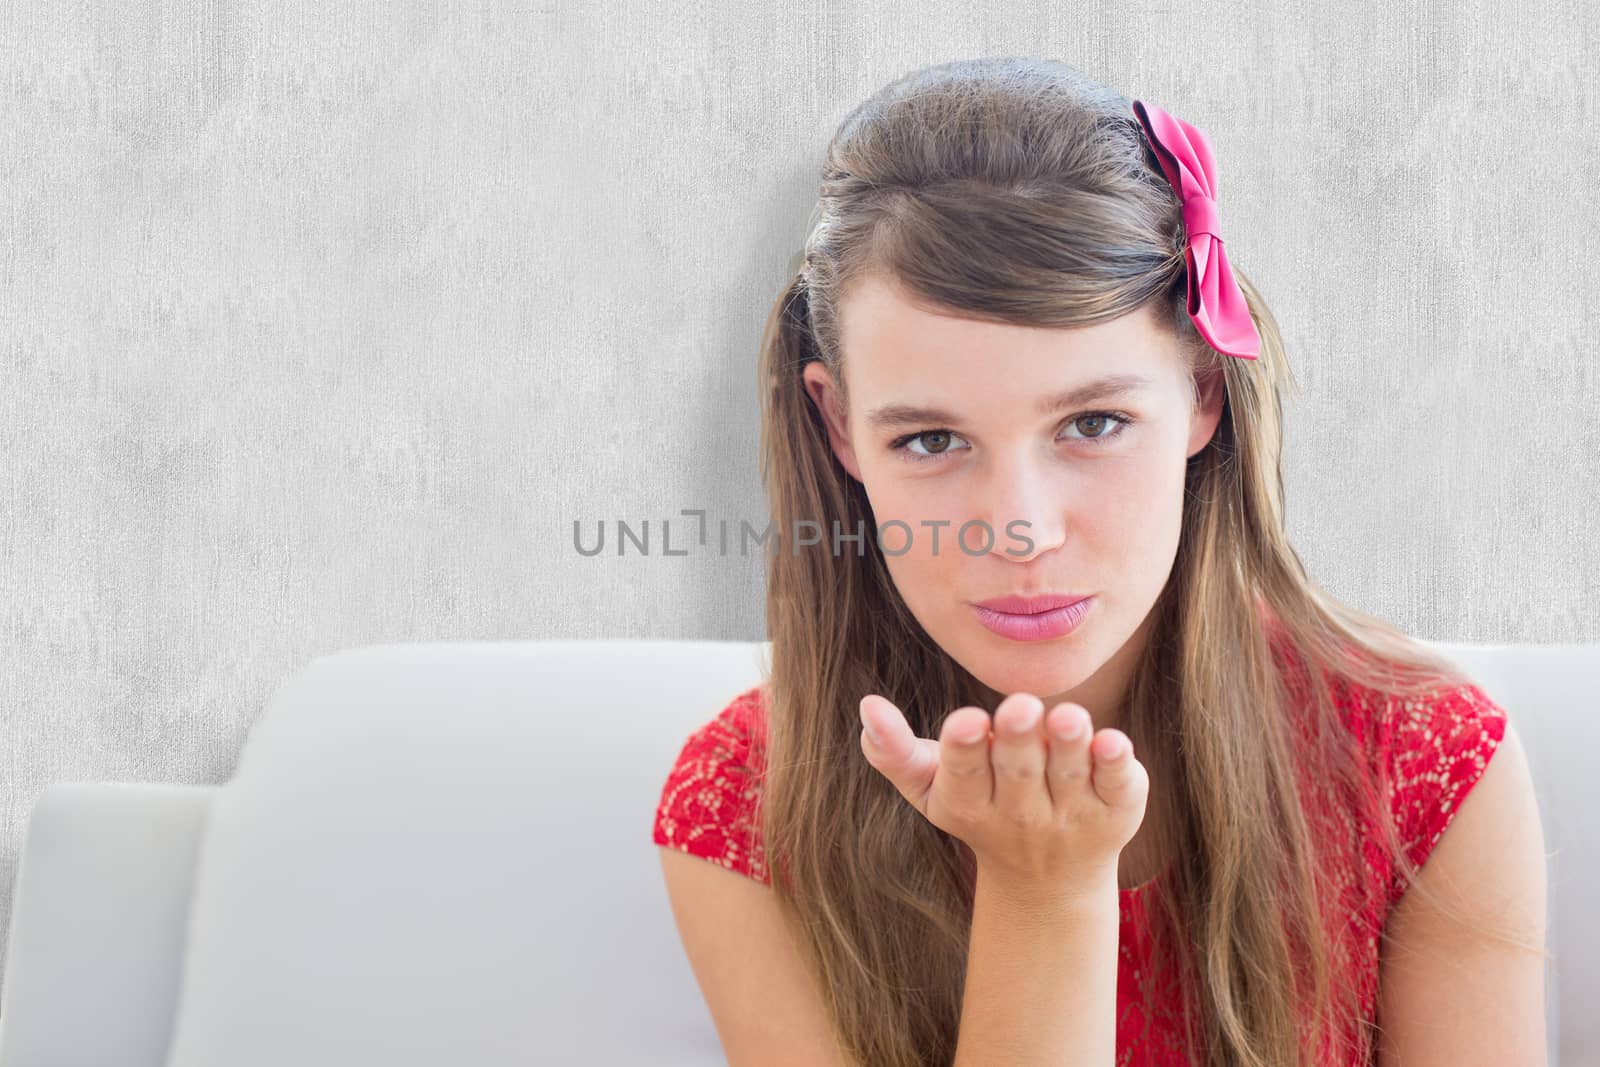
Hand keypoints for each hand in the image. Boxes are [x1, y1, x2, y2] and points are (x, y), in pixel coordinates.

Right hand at [858, 692, 1147, 889]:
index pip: (964, 776)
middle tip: (1019, 706)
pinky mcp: (1116, 812)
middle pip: (1020, 772)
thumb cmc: (979, 809)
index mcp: (969, 805)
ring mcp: (1072, 816)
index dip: (965, 749)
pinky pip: (1118, 787)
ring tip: (1067, 716)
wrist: (1049, 880)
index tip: (967, 721)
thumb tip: (866, 705)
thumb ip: (892, 751)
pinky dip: (1117, 765)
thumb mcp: (929, 788)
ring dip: (1069, 746)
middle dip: (1018, 738)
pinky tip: (1112, 742)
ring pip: (1070, 775)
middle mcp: (1022, 815)